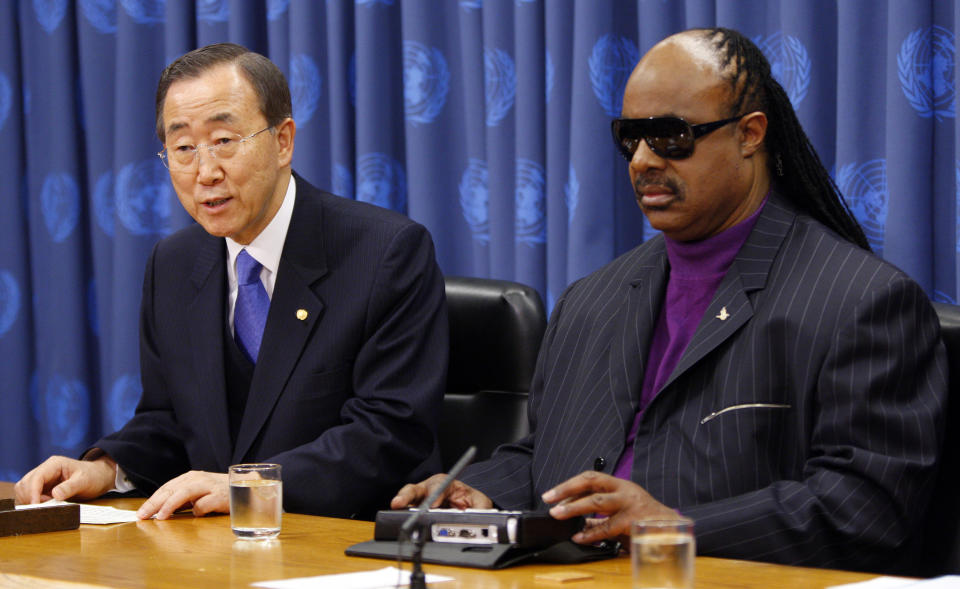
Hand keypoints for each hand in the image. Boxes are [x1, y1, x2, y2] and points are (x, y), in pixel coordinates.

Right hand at [14, 455, 116, 504]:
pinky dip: (33, 503)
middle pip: (25, 484)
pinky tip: (45, 507)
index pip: (36, 478)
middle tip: (44, 507)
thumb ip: (70, 487)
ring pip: (24, 491)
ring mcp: (42, 480)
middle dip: (30, 498)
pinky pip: (29, 496)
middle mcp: (44, 470)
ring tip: (47, 506)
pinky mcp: (42, 489)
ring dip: (30, 501)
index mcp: (54, 464)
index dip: (32, 493)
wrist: (99, 477)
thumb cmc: (93, 477)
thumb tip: (55, 495)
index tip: (36, 506)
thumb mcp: (85, 481)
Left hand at [136, 471, 228, 519]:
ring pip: (183, 493)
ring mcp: (209, 486)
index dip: (152, 500)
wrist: (247, 488)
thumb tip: (159, 511)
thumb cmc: (220, 492)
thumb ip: (182, 499)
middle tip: (143, 516)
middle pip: (171, 490)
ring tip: (160, 517)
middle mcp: (198, 479)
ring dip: (170, 505)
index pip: (166, 488)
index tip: (141, 513)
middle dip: (155, 503)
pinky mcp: (219, 496)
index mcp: (190, 477)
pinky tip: (196, 515)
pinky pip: (203, 505)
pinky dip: (196, 511)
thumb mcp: (198, 493)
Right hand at [390, 474, 493, 509]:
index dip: (434, 495)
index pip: (438, 486)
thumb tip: (479, 518)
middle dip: (407, 495)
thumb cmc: (473, 501)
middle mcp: (431, 488)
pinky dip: (402, 514)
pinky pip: (407, 510)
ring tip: (394, 509)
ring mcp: (422, 499)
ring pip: (408, 498)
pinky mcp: (417, 509)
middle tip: (398, 503)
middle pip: (416, 489)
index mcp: (447, 483)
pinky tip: (397, 518)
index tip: (433, 504)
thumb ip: (480, 511)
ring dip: (401, 503)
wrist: (469, 505)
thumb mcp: (481, 504)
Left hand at [542, 471, 677, 544]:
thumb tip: (578, 521)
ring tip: (558, 514)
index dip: (570, 484)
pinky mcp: (633, 522)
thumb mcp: (622, 510)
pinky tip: (579, 537)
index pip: (591, 478)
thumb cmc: (645, 518)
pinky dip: (590, 533)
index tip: (552, 494)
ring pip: (597, 502)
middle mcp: (624, 490)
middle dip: (567, 490)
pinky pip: (607, 527)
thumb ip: (600, 515)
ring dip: (574, 508)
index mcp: (620, 485)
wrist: (672, 529)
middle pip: (591, 483)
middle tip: (549, 499)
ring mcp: (629, 504)